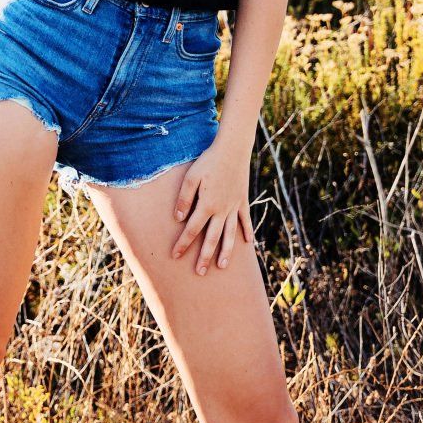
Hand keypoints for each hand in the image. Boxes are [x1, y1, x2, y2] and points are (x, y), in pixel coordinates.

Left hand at [171, 142, 252, 274]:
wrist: (233, 149)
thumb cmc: (208, 161)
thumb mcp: (191, 177)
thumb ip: (184, 199)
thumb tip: (178, 219)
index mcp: (206, 205)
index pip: (192, 230)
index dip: (183, 244)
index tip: (175, 256)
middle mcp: (221, 210)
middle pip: (212, 238)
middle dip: (205, 256)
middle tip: (200, 273)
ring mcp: (233, 207)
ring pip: (229, 234)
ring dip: (226, 251)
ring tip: (223, 266)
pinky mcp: (242, 200)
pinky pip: (245, 220)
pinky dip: (246, 232)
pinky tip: (247, 243)